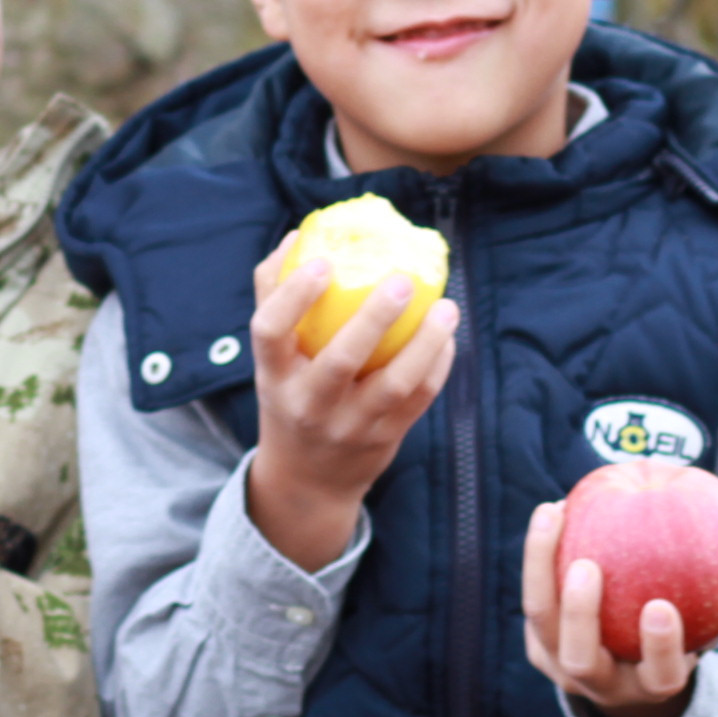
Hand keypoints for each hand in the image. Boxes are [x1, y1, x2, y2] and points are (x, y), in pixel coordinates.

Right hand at [245, 230, 460, 571]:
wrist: (308, 480)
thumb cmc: (290, 395)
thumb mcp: (272, 359)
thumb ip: (274, 297)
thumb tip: (297, 236)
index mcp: (274, 376)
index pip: (269, 332)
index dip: (294, 295)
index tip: (323, 262)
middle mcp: (308, 404)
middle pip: (340, 360)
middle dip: (374, 318)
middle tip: (402, 278)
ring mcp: (349, 425)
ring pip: (393, 384)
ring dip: (425, 343)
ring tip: (446, 307)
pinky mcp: (385, 439)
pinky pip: (419, 399)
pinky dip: (438, 365)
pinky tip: (447, 336)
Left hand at [521, 500, 717, 716]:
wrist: (628, 672)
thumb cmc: (685, 632)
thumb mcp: (716, 622)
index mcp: (653, 686)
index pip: (660, 677)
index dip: (660, 649)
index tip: (661, 607)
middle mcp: (602, 685)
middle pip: (581, 660)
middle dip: (581, 616)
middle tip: (588, 566)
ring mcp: (562, 668)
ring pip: (542, 623)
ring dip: (541, 569)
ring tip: (554, 515)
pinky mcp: (538, 646)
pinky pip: (534, 599)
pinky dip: (539, 556)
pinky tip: (554, 510)